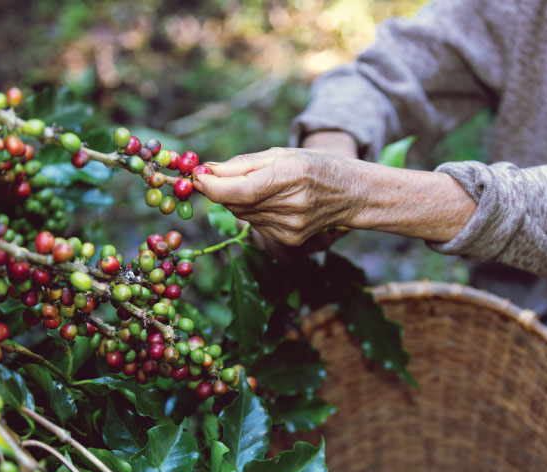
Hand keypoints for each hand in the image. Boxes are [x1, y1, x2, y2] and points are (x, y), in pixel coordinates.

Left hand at [193, 147, 361, 246]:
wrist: (350, 194)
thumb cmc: (314, 167)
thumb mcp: (280, 155)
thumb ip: (241, 164)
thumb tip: (205, 171)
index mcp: (291, 177)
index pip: (241, 191)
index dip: (213, 187)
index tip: (195, 179)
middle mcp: (292, 206)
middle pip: (237, 204)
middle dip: (221, 191)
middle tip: (215, 177)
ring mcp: (291, 228)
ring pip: (243, 216)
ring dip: (239, 202)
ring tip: (260, 188)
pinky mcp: (290, 241)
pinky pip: (256, 225)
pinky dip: (254, 213)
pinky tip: (273, 204)